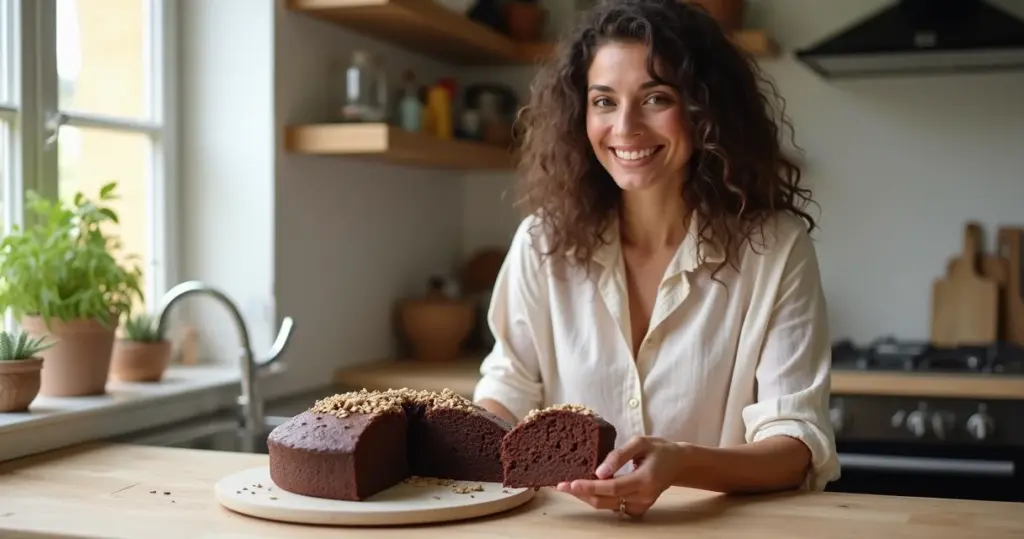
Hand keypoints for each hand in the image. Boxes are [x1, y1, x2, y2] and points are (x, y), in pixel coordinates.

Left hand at [556, 435, 687, 517]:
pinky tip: (589, 489)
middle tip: (561, 485)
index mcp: (644, 480)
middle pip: (606, 501)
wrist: (678, 463)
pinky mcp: (640, 507)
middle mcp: (642, 497)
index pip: (611, 488)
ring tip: (570, 486)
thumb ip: (619, 455)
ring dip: (588, 497)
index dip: (589, 487)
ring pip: (608, 506)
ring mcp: (642, 504)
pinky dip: (601, 499)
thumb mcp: (640, 442)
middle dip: (581, 494)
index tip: (569, 484)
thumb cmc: (659, 449)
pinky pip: (616, 507)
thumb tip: (599, 471)